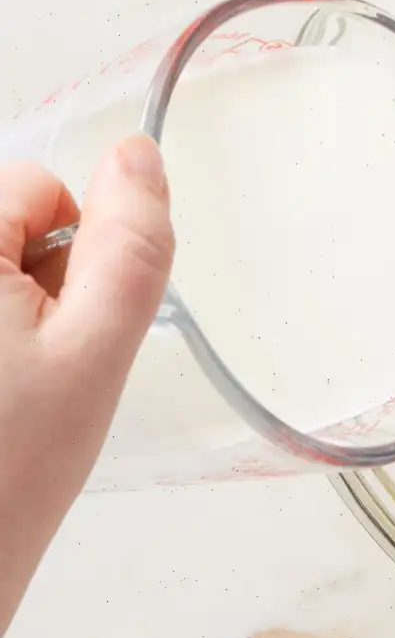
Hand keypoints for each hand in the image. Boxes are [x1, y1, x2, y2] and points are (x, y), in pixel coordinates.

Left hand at [0, 137, 173, 636]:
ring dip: (7, 325)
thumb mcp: (95, 353)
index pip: (36, 186)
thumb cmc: (3, 480)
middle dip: (34, 289)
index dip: (74, 254)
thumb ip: (129, 245)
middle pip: (3, 230)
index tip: (60, 330)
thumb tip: (138, 157)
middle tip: (31, 376)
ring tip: (0, 401)